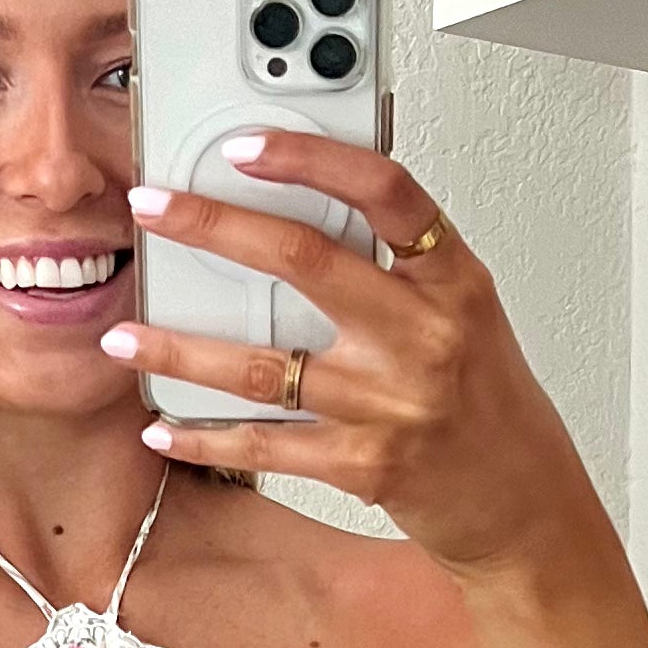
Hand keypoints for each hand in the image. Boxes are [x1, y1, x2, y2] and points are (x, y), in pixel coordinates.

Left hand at [110, 138, 598, 585]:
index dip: (311, 158)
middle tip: (150, 207)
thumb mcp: (464, 314)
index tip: (244, 142)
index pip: (386, 190)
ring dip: (179, 348)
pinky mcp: (366, 465)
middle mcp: (424, 334)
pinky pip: (265, 444)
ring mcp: (393, 403)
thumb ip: (397, 266)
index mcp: (453, 280)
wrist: (525, 505)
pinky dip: (204, 439)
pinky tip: (160, 430)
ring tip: (122, 335)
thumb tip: (301, 214)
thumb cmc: (489, 403)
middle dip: (213, 226)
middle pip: (304, 260)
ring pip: (263, 365)